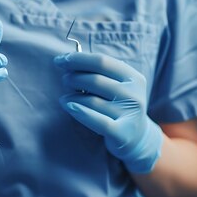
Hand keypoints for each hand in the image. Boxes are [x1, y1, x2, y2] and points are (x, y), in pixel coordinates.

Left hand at [54, 52, 162, 173]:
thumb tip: (67, 60)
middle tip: (65, 80)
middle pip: (95, 80)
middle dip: (73, 78)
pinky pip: (96, 121)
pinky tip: (68, 106)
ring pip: (91, 101)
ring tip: (65, 98)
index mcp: (133, 77)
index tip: (59, 60)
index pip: (102, 61)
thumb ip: (98, 72)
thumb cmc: (118, 105)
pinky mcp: (121, 133)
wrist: (136, 137)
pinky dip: (80, 112)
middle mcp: (134, 94)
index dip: (78, 59)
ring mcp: (129, 114)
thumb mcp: (116, 85)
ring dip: (72, 97)